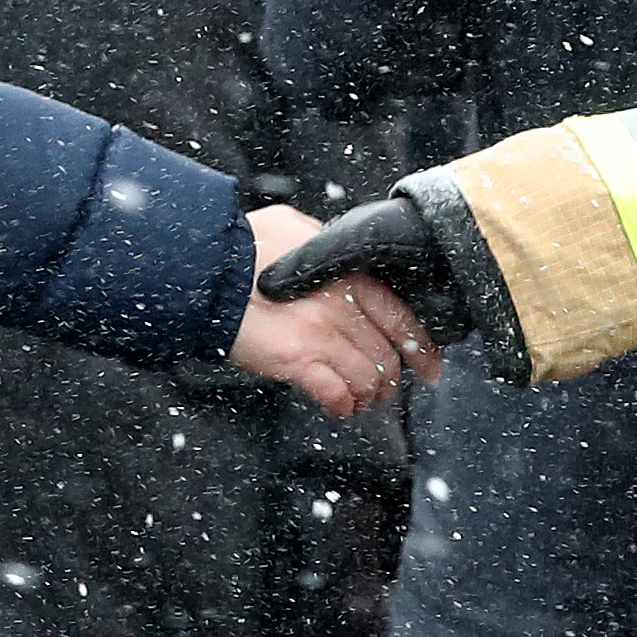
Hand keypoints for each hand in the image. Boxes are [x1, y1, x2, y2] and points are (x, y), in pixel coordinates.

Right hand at [229, 204, 442, 417]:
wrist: (207, 269)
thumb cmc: (246, 245)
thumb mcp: (296, 229)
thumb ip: (325, 247)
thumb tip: (337, 253)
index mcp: (350, 276)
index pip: (401, 319)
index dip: (421, 350)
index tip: (429, 370)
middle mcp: (343, 307)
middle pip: (387, 357)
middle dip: (388, 381)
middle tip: (380, 390)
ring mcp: (322, 335)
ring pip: (367, 380)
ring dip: (366, 396)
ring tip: (356, 400)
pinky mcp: (296, 361)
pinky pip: (337, 396)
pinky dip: (342, 407)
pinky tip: (336, 407)